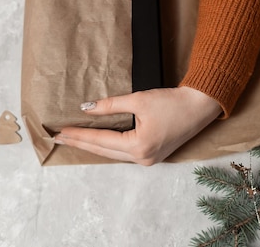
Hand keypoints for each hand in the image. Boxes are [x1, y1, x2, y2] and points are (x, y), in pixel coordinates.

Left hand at [55, 87, 221, 165]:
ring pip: (112, 153)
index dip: (79, 135)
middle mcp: (142, 158)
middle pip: (103, 151)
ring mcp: (149, 159)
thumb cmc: (173, 102)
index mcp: (138, 147)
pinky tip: (97, 141)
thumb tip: (87, 108)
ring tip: (73, 139)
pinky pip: (124, 152)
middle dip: (80, 143)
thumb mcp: (139, 100)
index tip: (60, 131)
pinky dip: (108, 146)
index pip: (100, 141)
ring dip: (93, 145)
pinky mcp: (153, 155)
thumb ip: (110, 106)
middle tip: (59, 139)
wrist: (200, 106)